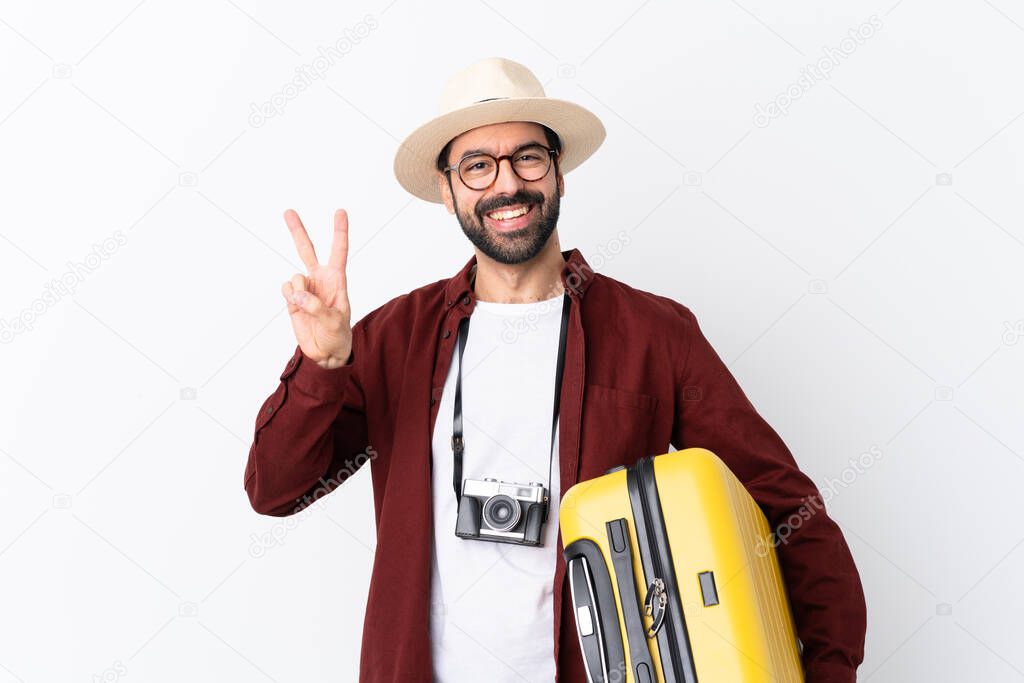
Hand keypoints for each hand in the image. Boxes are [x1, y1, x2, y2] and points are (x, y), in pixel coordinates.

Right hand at [281, 208, 352, 368]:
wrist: (326, 353)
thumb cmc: (338, 335)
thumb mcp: (334, 321)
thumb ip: (316, 306)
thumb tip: (298, 293)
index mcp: (337, 280)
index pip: (339, 251)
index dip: (339, 231)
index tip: (340, 211)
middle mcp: (319, 279)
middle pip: (307, 249)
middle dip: (297, 230)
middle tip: (288, 211)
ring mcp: (305, 288)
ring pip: (294, 276)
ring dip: (298, 290)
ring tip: (306, 306)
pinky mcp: (292, 299)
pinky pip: (286, 288)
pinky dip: (289, 296)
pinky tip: (296, 305)